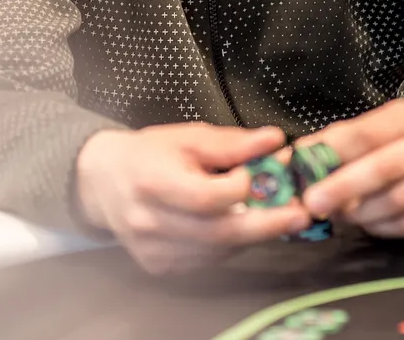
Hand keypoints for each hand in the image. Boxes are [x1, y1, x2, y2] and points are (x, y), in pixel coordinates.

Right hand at [75, 123, 311, 274]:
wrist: (102, 181)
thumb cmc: (150, 154)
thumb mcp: (188, 137)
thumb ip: (232, 143)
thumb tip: (275, 140)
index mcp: (152, 181)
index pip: (206, 197)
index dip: (240, 188)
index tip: (260, 172)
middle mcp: (149, 222)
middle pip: (218, 232)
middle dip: (266, 225)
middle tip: (300, 215)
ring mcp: (153, 250)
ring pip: (217, 250)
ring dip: (250, 234)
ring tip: (272, 214)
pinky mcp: (159, 267)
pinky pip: (206, 260)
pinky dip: (228, 244)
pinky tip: (234, 225)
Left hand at [298, 99, 403, 238]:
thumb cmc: (393, 143)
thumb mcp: (369, 132)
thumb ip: (330, 146)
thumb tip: (285, 163)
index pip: (363, 133)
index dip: (330, 154)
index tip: (301, 173)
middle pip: (383, 167)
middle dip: (343, 188)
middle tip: (312, 204)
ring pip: (396, 200)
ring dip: (360, 213)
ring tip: (337, 215)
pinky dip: (380, 227)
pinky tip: (365, 223)